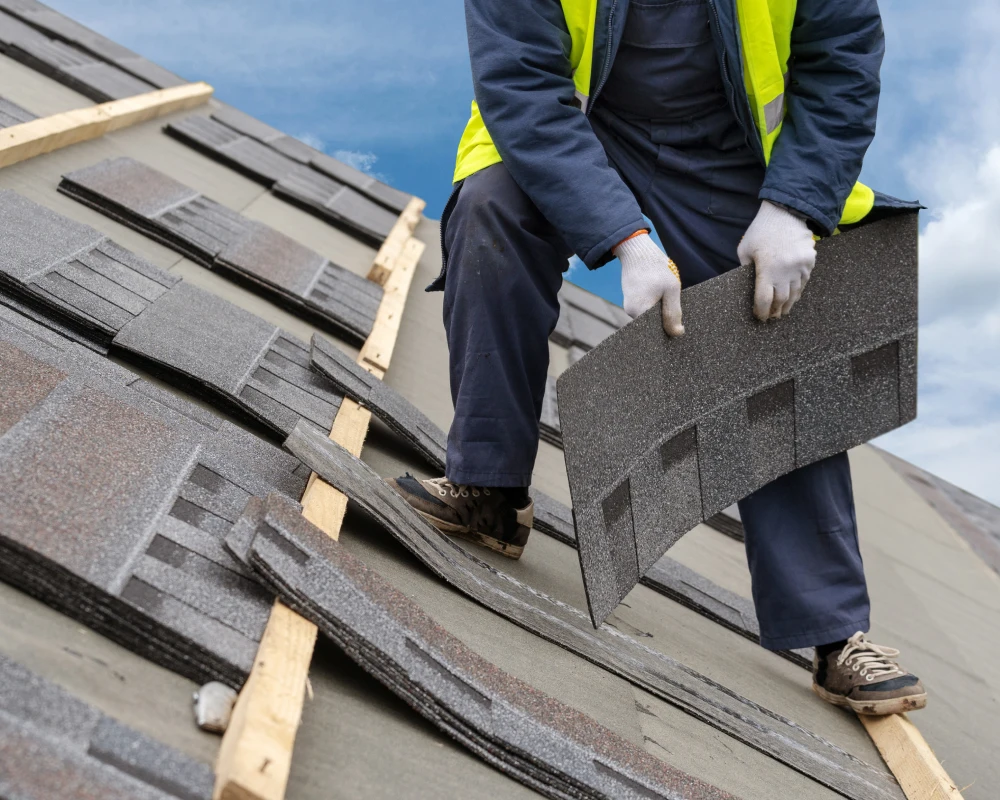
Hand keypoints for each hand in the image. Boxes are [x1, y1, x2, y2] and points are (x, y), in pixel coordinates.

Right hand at [616, 233, 683, 335]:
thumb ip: (673, 313)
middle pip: (652, 325)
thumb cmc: (655, 267)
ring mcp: (629, 305)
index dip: (667, 332)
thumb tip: (677, 333)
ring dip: (661, 310)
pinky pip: (646, 308)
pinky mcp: (631, 298)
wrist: (637, 249)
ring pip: (650, 316)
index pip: (655, 332)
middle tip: (678, 310)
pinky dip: (655, 304)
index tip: (679, 328)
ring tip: (670, 298)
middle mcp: (630, 312)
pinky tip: (663, 295)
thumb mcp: (671, 289)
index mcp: (639, 312)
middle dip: (665, 321)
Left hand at [738, 201, 816, 320]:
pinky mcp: (809, 262)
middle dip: (775, 311)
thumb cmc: (761, 231)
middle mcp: (785, 271)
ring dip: (788, 305)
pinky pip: (804, 283)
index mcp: (767, 269)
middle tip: (771, 317)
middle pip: (781, 301)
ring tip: (782, 312)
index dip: (761, 312)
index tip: (759, 316)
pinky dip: (798, 292)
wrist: (786, 212)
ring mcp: (800, 267)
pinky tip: (793, 297)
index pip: (764, 300)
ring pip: (795, 294)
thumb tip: (749, 288)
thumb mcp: (745, 250)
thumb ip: (745, 270)